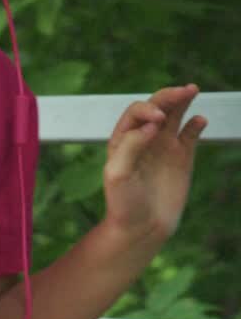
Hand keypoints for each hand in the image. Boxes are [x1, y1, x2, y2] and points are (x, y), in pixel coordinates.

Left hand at [103, 84, 207, 243]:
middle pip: (157, 107)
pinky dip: (196, 124)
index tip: (159, 120)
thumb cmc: (123, 203)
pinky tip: (200, 120)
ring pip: (175, 115)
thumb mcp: (118, 174)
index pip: (136, 112)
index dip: (148, 110)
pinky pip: (190, 134)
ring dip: (182, 101)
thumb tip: (153, 123)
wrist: (142, 229)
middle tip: (184, 90)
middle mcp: (144, 138)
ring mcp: (164, 146)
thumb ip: (131, 145)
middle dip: (168, 96)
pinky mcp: (182, 158)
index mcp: (123, 139)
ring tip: (192, 89)